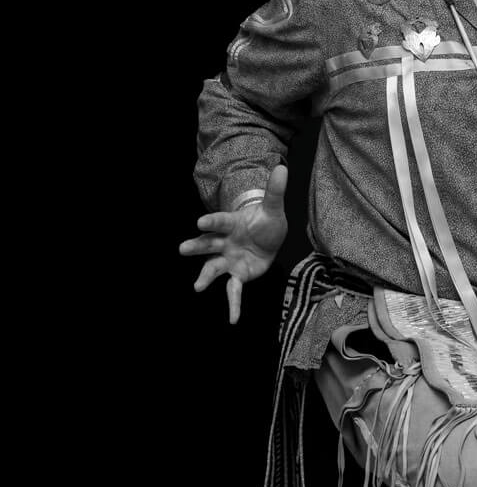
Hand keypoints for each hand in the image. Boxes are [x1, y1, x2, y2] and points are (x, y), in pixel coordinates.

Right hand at [179, 164, 288, 323]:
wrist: (268, 238)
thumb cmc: (265, 221)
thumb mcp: (273, 207)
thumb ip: (275, 191)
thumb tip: (283, 167)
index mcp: (232, 224)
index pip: (221, 222)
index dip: (212, 222)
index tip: (200, 222)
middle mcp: (225, 242)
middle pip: (209, 244)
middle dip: (197, 246)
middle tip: (182, 248)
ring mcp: (229, 259)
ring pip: (213, 267)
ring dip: (205, 276)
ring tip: (197, 286)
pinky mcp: (237, 275)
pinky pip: (234, 291)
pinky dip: (234, 305)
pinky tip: (233, 319)